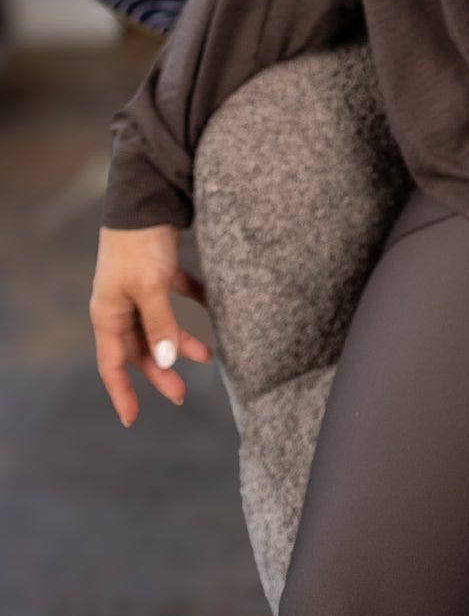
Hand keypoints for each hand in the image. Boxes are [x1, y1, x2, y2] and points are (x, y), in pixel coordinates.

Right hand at [91, 223, 212, 426]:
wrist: (148, 196)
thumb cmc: (139, 244)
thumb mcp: (150, 288)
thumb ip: (161, 325)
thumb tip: (168, 362)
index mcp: (108, 314)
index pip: (112, 364)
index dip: (122, 392)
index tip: (133, 419)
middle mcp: (121, 304)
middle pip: (139, 348)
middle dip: (161, 370)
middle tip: (182, 393)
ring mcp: (139, 287)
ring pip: (160, 325)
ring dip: (181, 341)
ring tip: (208, 355)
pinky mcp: (158, 269)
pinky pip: (177, 297)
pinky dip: (194, 305)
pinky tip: (213, 310)